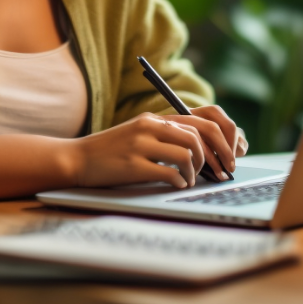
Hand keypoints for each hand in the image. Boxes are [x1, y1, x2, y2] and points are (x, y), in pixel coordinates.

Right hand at [71, 107, 246, 189]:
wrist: (77, 158)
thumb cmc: (112, 151)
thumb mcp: (140, 134)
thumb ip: (167, 136)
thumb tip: (202, 150)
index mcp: (155, 118)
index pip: (200, 122)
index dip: (218, 142)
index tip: (225, 158)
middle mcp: (150, 127)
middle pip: (198, 138)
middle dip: (213, 158)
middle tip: (214, 173)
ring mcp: (141, 145)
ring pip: (187, 155)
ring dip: (194, 172)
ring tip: (188, 180)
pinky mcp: (133, 166)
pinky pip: (169, 173)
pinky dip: (179, 181)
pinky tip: (176, 185)